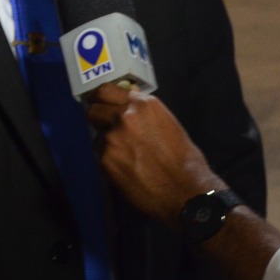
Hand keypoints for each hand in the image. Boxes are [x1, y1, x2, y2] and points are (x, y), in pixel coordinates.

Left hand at [87, 85, 221, 223]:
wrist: (185, 190)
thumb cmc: (184, 158)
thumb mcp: (168, 123)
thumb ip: (144, 112)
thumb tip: (130, 100)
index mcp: (143, 104)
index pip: (106, 90)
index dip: (103, 99)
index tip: (103, 104)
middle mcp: (124, 117)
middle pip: (94, 110)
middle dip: (99, 119)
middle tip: (109, 129)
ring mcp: (112, 139)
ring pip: (97, 136)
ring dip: (107, 143)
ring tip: (125, 156)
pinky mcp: (105, 161)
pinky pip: (101, 157)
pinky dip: (110, 162)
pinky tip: (126, 170)